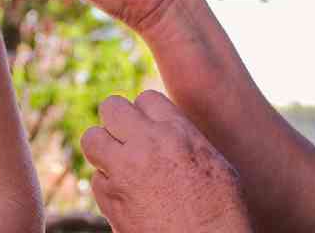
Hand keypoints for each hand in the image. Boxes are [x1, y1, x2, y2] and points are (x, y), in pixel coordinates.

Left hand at [83, 91, 252, 232]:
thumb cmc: (223, 214)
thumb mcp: (216, 165)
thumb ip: (186, 140)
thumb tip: (169, 132)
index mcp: (177, 132)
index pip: (146, 98)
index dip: (146, 113)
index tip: (150, 129)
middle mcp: (147, 144)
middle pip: (111, 106)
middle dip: (116, 121)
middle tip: (126, 140)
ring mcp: (124, 171)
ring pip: (91, 138)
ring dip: (103, 149)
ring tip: (119, 165)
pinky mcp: (110, 200)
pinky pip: (96, 179)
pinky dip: (107, 186)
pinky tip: (125, 196)